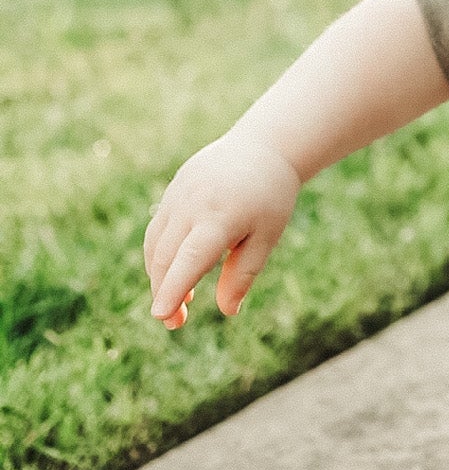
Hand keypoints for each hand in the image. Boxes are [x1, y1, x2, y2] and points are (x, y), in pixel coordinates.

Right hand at [144, 132, 300, 327]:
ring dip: (158, 275)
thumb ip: (243, 273)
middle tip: (176, 323)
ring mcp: (179, 194)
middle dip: (165, 292)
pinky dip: (159, 253)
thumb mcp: (267, 236)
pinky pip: (158, 227)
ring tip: (180, 300)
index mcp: (221, 217)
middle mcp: (193, 204)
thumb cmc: (271, 196)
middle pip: (166, 257)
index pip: (190, 259)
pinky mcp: (174, 189)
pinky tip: (175, 270)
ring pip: (155, 243)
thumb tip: (227, 311)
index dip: (173, 289)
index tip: (161, 315)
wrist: (263, 146)